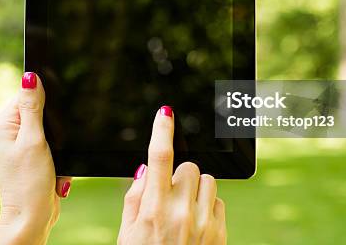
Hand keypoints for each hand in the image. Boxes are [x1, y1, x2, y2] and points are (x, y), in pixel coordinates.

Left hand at [0, 72, 70, 244]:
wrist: (32, 218)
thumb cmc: (28, 183)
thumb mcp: (33, 140)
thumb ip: (32, 107)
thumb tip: (30, 76)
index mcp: (3, 124)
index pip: (26, 94)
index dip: (44, 99)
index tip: (52, 118)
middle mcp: (9, 133)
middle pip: (40, 111)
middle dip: (55, 127)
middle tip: (50, 146)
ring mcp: (21, 146)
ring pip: (52, 130)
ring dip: (59, 144)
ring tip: (51, 161)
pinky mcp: (34, 158)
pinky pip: (54, 146)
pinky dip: (60, 156)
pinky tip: (55, 170)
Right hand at [118, 106, 226, 243]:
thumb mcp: (126, 235)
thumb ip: (135, 198)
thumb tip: (146, 170)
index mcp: (152, 211)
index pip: (159, 158)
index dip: (161, 131)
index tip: (165, 113)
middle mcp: (180, 214)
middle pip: (188, 167)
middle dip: (178, 175)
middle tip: (169, 195)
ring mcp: (203, 223)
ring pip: (207, 181)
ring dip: (194, 189)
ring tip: (183, 211)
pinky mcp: (220, 234)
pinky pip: (218, 201)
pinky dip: (207, 206)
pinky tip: (195, 224)